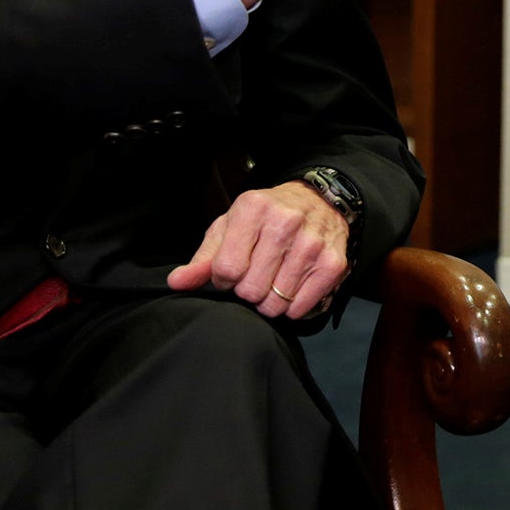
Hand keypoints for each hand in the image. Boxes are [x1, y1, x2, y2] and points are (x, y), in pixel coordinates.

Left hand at [166, 180, 348, 319]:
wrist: (317, 201)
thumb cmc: (266, 218)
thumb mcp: (230, 228)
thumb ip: (203, 259)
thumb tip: (176, 283)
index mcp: (253, 209)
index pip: (227, 269)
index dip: (224, 279)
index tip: (232, 271)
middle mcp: (285, 222)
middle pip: (251, 289)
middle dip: (247, 290)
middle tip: (255, 276)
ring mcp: (312, 244)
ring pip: (275, 302)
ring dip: (269, 300)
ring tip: (273, 281)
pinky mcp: (332, 263)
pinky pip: (300, 308)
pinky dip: (291, 306)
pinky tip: (291, 286)